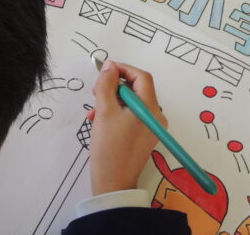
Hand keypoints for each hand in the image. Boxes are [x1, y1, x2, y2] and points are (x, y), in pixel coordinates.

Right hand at [87, 61, 166, 195]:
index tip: (105, 70)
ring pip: (131, 103)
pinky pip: (131, 116)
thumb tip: (110, 66)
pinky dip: (115, 113)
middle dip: (114, 86)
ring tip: (93, 110)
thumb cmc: (110, 147)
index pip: (142, 77)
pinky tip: (99, 120)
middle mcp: (155, 116)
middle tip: (95, 91)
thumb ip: (106, 85)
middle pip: (137, 89)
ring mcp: (150, 127)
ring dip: (111, 100)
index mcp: (150, 108)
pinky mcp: (143, 137)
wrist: (113, 184)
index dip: (123, 69)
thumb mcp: (104, 111)